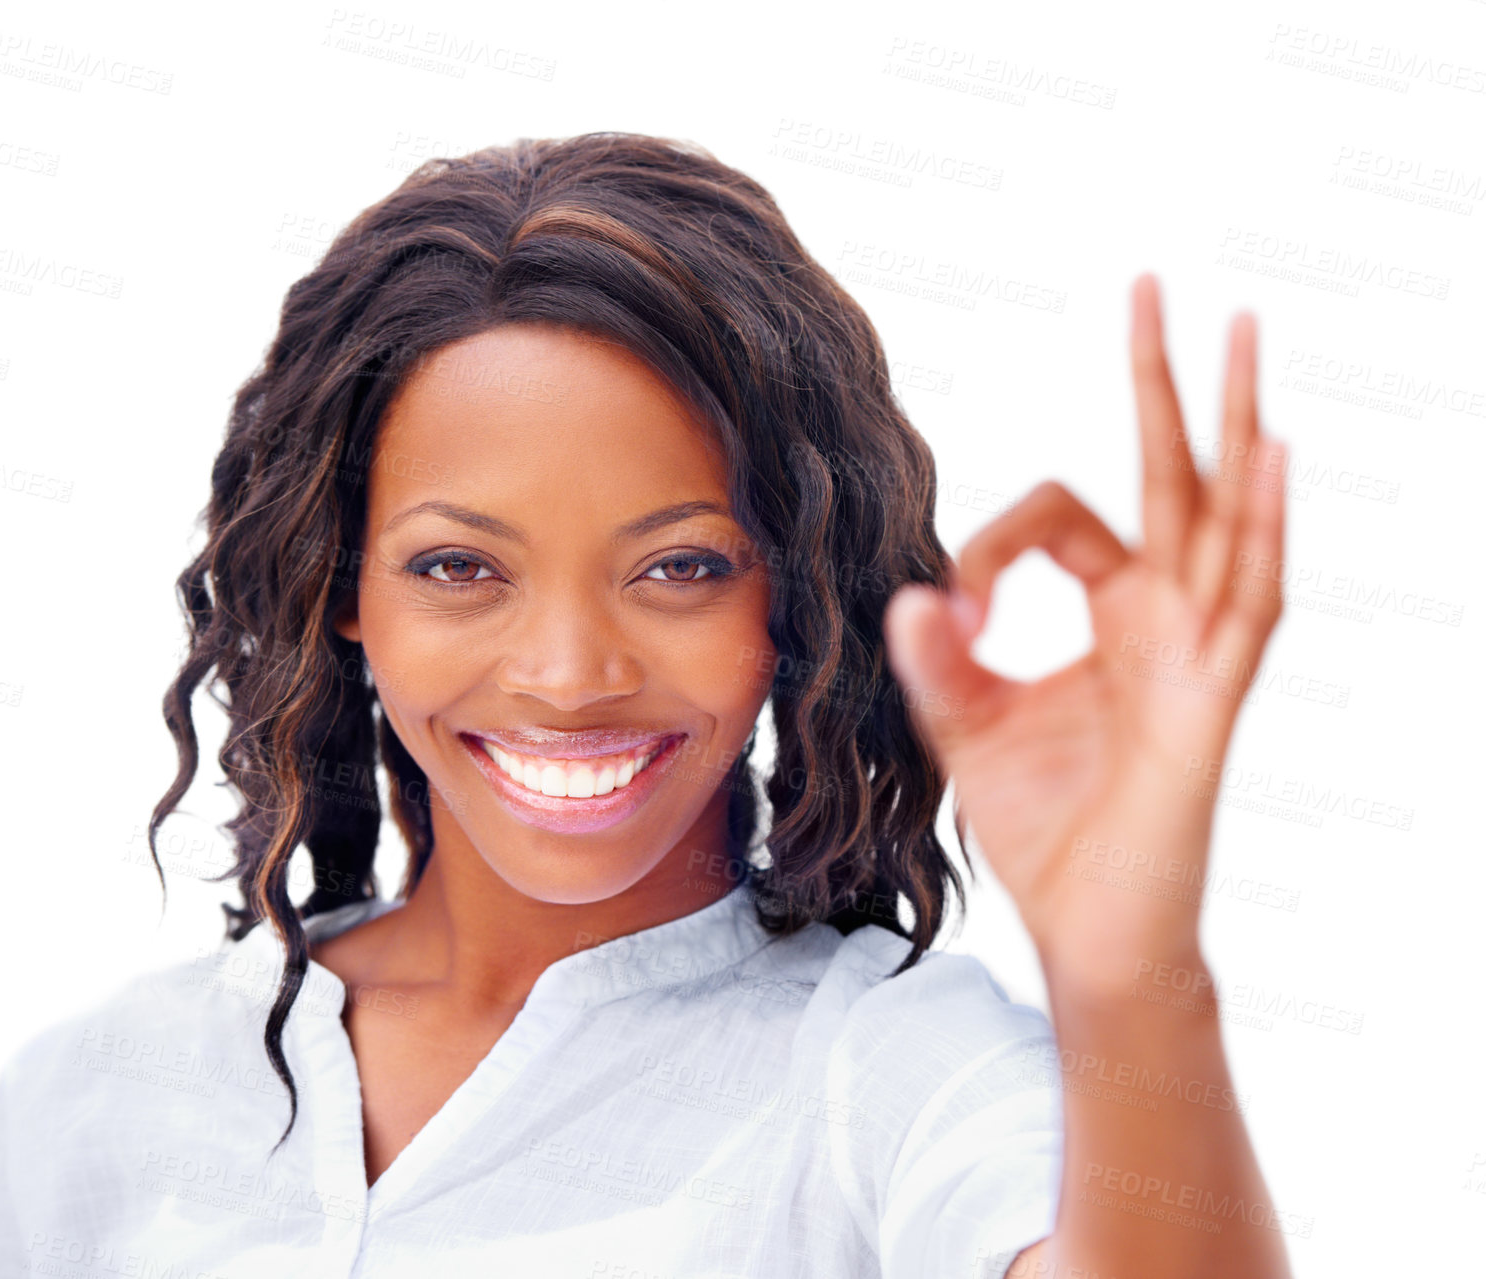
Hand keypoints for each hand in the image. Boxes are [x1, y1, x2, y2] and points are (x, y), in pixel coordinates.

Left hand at [882, 274, 1289, 976]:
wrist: (1086, 932)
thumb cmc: (1044, 827)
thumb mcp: (965, 726)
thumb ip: (937, 659)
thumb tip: (910, 594)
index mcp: (1115, 615)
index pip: (1064, 517)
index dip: (993, 541)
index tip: (948, 607)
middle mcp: (1166, 619)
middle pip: (1171, 476)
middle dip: (1163, 383)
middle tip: (1153, 284)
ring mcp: (1196, 657)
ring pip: (1225, 517)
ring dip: (1231, 424)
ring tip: (1238, 330)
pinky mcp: (1208, 705)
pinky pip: (1245, 605)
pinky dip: (1257, 531)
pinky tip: (1267, 452)